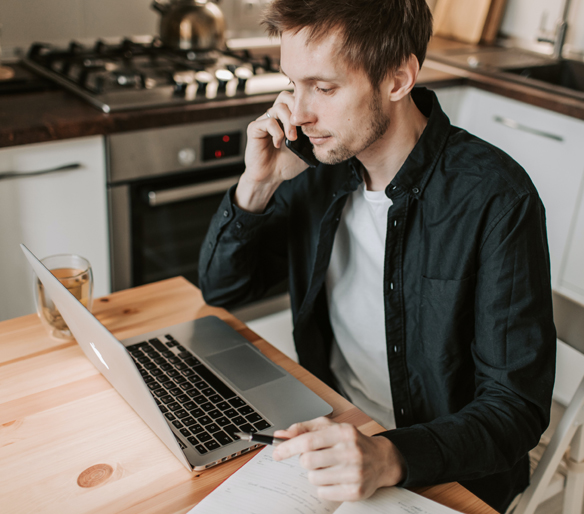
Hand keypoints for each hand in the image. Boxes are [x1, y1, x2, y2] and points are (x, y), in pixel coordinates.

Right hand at [235, 91, 307, 212]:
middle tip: (303, 127)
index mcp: (287, 119)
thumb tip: (325, 127)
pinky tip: (279, 144)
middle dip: (297, 109)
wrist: (270, 177)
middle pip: (285, 96)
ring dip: (289, 123)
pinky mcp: (255, 129)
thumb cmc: (286, 164)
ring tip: (292, 138)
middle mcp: (275, 117)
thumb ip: (313, 137)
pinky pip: (268, 122)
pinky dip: (277, 132)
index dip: (304, 106)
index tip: (312, 123)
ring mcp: (264, 121)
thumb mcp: (306, 150)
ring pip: (278, 107)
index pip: (295, 99)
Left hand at [272, 417, 405, 501]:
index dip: (288, 447)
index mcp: (343, 432)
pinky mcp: (356, 491)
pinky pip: (323, 493)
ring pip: (314, 478)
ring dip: (316, 474)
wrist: (381, 459)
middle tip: (317, 458)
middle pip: (308, 461)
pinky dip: (324, 487)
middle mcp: (350, 451)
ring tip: (330, 467)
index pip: (308, 441)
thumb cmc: (351, 442)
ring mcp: (354, 473)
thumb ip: (303, 429)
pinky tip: (336, 478)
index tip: (276, 452)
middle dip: (306, 461)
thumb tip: (281, 435)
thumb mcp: (330, 428)